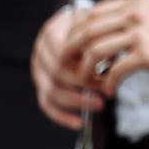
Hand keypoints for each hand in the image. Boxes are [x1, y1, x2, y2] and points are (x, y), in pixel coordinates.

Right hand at [31, 7, 102, 130]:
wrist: (78, 26)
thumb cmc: (92, 28)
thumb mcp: (96, 25)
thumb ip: (97, 38)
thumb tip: (109, 57)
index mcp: (51, 33)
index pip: (62, 55)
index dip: (84, 67)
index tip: (107, 74)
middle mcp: (40, 52)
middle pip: (56, 74)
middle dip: (83, 86)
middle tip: (107, 92)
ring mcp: (38, 70)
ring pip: (50, 92)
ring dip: (76, 101)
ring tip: (99, 105)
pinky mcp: (41, 84)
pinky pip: (46, 104)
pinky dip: (62, 116)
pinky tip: (79, 123)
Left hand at [61, 0, 148, 91]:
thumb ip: (125, 19)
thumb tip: (93, 33)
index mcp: (132, 3)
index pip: (90, 14)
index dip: (75, 31)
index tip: (70, 46)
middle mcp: (134, 14)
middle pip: (87, 31)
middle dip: (71, 50)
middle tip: (67, 64)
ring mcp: (140, 33)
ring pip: (96, 51)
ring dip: (86, 70)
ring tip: (86, 81)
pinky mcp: (147, 53)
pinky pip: (115, 70)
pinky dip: (109, 82)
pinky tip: (110, 90)